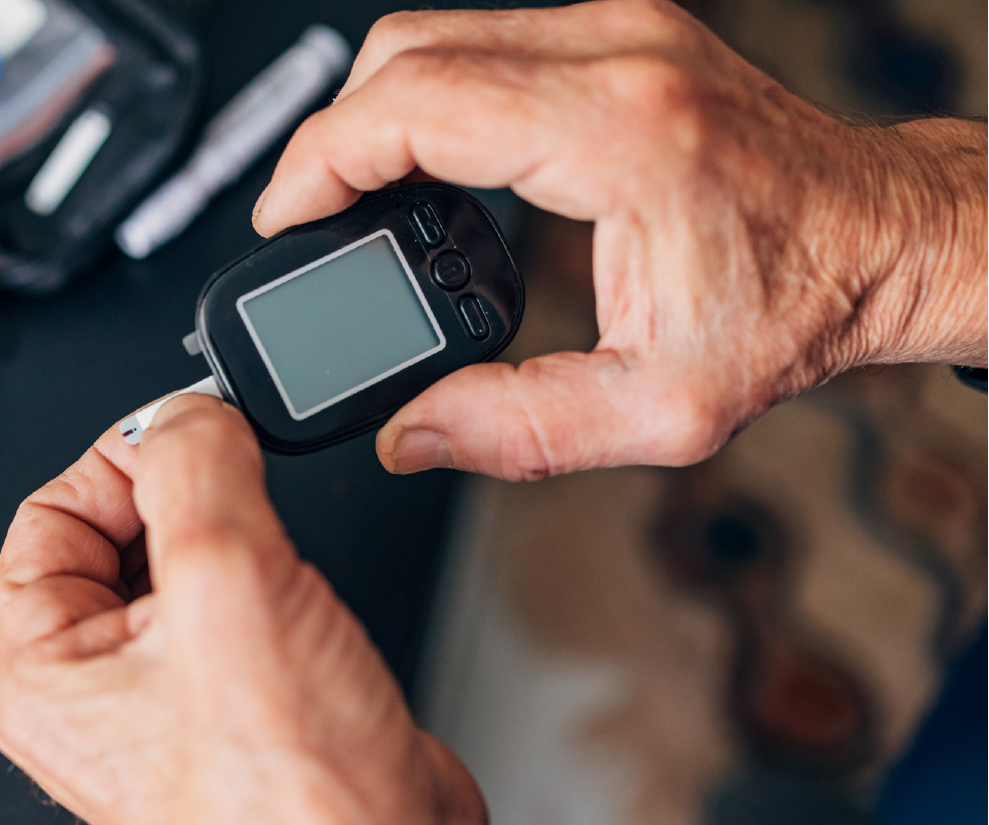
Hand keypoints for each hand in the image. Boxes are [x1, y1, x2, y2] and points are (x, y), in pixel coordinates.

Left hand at [0, 395, 508, 824]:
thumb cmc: (296, 807)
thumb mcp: (230, 585)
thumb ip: (196, 470)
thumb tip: (188, 414)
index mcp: (40, 674)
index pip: (47, 513)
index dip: (116, 459)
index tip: (185, 435)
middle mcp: (92, 692)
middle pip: (115, 532)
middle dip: (183, 498)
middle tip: (238, 490)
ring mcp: (164, 701)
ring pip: (182, 566)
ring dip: (234, 538)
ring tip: (275, 565)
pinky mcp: (234, 704)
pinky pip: (233, 604)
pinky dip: (272, 579)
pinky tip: (302, 603)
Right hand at [254, 0, 986, 480]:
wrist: (883, 241)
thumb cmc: (799, 304)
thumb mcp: (663, 409)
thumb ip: (520, 430)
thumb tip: (412, 434)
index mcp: (617, 133)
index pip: (413, 104)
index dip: (321, 161)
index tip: (290, 219)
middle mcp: (616, 56)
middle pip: (405, 49)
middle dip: (332, 134)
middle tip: (314, 216)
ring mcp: (620, 30)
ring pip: (436, 30)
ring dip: (377, 109)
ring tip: (358, 194)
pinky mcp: (621, 34)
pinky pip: (482, 38)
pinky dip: (429, 94)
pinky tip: (426, 158)